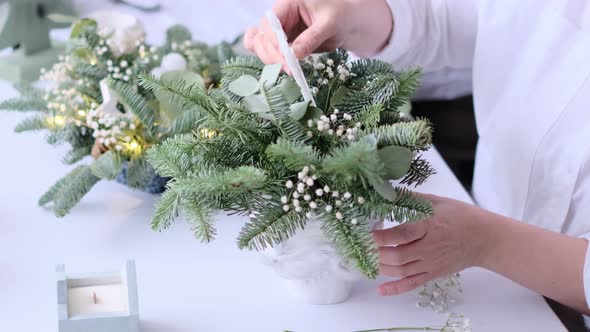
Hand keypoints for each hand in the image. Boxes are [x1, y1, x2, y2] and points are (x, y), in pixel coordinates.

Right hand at [244, 0, 392, 65]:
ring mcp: (279, 32)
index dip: (274, 41)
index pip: (271, 22)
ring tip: (288, 71)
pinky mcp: (283, 45)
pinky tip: (279, 68)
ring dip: (270, 60)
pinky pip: (268, 52)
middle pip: (262, 36)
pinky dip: (270, 60)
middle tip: (289, 70)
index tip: (286, 58)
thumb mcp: (330, 24)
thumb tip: (294, 55)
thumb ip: (312, 38)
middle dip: (272, 55)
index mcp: (289, 4)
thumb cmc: (341, 16)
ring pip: (260, 46)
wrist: (348, 23)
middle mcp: (280, 17)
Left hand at [373, 194, 493, 295]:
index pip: (401, 234)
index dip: (381, 236)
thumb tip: (387, 192)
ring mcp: (431, 263)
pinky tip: (381, 290)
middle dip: (376, 253)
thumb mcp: (437, 202)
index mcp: (429, 226)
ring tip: (366, 261)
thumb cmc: (461, 216)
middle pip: (398, 256)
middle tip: (361, 248)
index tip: (366, 233)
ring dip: (381, 268)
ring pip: (401, 271)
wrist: (485, 239)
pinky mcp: (433, 274)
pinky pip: (412, 284)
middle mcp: (429, 247)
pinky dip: (395, 288)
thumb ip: (411, 199)